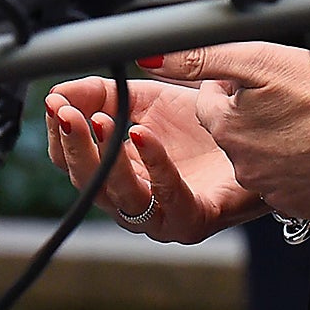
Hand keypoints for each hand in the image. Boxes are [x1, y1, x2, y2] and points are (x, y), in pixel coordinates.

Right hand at [43, 76, 263, 243]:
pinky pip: (167, 196)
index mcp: (115, 168)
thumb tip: (61, 91)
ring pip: (119, 194)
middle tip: (65, 113)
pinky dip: (153, 162)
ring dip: (104, 156)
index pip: (69, 159)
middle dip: (73, 145)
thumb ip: (103, 93)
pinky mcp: (191, 219)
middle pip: (87, 182)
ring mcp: (159, 214)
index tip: (53, 103)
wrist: (256, 138)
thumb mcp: (146, 98)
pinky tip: (143, 134)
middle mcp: (131, 197)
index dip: (58, 132)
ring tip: (99, 121)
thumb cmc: (202, 126)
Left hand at [157, 42, 309, 222]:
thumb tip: (151, 54)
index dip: (230, 86)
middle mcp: (239, 164)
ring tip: (300, 121)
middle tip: (282, 99)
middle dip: (247, 114)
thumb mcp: (258, 59)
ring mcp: (267, 189)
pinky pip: (282, 181)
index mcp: (226, 127)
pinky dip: (291, 164)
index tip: (258, 80)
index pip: (209, 102)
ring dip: (269, 139)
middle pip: (230, 131)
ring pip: (256, 156)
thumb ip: (200, 56)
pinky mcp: (294, 204)